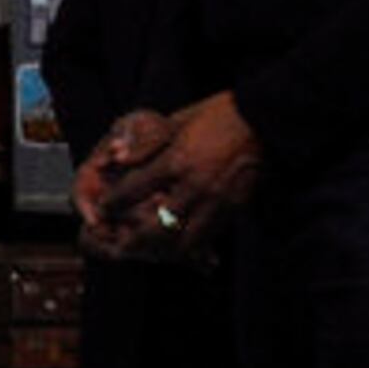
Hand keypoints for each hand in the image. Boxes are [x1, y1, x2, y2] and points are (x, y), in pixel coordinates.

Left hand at [85, 93, 262, 259]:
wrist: (265, 119)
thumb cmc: (219, 114)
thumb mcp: (178, 121)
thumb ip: (147, 143)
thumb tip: (117, 159)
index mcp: (176, 161)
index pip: (134, 190)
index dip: (113, 202)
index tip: (103, 209)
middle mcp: (194, 186)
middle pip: (156, 227)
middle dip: (134, 241)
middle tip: (120, 245)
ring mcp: (216, 200)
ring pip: (183, 241)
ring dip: (163, 250)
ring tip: (149, 253)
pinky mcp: (234, 208)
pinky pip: (208, 237)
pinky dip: (191, 245)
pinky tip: (180, 247)